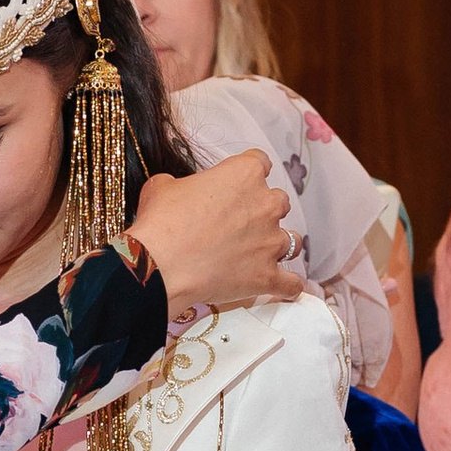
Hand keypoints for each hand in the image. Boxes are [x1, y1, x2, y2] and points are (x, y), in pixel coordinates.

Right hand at [130, 153, 298, 319]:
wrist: (159, 266)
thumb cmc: (161, 223)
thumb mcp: (162, 186)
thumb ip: (181, 184)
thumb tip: (178, 192)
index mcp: (244, 174)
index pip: (260, 163)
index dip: (247, 175)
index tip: (238, 185)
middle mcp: (266, 204)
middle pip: (278, 202)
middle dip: (263, 211)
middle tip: (239, 223)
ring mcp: (271, 242)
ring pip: (291, 241)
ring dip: (275, 245)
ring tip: (255, 254)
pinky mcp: (268, 276)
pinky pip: (290, 283)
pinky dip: (287, 286)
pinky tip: (283, 287)